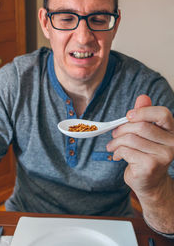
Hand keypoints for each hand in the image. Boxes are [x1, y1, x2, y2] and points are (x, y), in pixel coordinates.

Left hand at [107, 94, 173, 231]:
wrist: (150, 183)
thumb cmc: (146, 155)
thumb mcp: (146, 135)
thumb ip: (145, 116)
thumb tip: (142, 97)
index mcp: (172, 132)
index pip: (162, 114)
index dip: (143, 111)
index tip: (128, 116)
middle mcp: (172, 144)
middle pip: (141, 126)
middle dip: (122, 129)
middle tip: (114, 134)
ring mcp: (163, 156)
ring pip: (131, 139)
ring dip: (116, 142)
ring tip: (112, 146)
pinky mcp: (150, 166)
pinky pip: (126, 151)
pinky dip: (117, 151)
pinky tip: (117, 156)